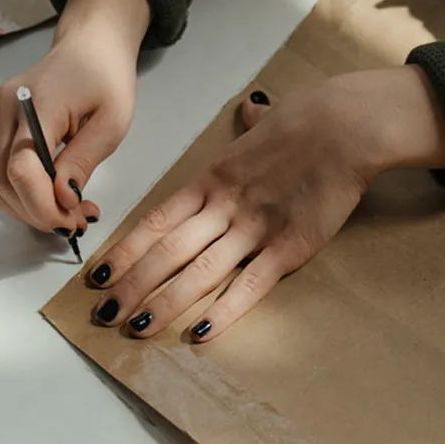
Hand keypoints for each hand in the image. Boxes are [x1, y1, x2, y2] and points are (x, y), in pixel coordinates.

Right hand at [0, 0, 150, 234]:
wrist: (91, 44)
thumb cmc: (108, 78)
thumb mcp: (112, 122)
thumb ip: (83, 160)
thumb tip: (63, 199)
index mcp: (34, 105)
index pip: (20, 168)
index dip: (42, 204)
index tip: (73, 221)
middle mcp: (6, 112)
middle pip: (2, 182)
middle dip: (38, 213)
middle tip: (77, 222)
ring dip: (29, 208)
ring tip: (70, 211)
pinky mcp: (3, 127)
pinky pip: (1, 171)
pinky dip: (24, 193)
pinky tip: (56, 196)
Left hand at [87, 65, 444, 341]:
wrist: (347, 126)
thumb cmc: (309, 119)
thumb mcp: (266, 121)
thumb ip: (252, 126)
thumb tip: (253, 111)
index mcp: (213, 179)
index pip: (156, 220)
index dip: (124, 251)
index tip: (98, 275)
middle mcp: (225, 206)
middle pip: (166, 252)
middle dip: (131, 286)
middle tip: (104, 314)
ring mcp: (255, 229)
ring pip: (198, 273)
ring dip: (163, 304)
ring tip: (136, 330)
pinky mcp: (290, 247)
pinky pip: (250, 285)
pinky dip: (224, 312)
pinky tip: (200, 333)